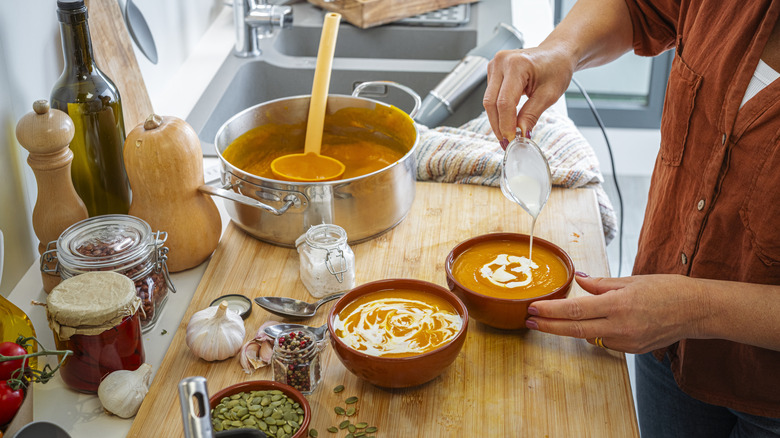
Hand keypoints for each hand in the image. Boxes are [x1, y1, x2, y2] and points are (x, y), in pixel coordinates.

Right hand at [483, 46, 573, 146]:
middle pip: (491, 103)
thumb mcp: (549, 94)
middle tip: (507, 141)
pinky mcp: (493, 71)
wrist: (557, 54)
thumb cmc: (557, 67)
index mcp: (517, 65)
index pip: (504, 102)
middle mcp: (501, 62)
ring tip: (508, 133)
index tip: (511, 139)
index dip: (506, 124)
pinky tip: (507, 119)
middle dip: (498, 125)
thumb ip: (532, 115)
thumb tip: (521, 134)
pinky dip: (498, 110)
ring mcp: (495, 65)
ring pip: (488, 101)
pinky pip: (491, 96)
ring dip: (497, 119)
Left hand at [524, 272, 707, 352]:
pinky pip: (605, 341)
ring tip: (549, 322)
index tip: (533, 309)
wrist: (696, 311)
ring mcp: (627, 341)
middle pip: (575, 329)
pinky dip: (593, 333)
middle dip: (548, 326)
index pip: (575, 310)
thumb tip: (580, 282)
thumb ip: (601, 284)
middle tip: (529, 321)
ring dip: (568, 329)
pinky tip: (587, 324)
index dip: (551, 311)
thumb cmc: (667, 290)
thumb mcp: (631, 280)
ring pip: (588, 337)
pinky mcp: (632, 350)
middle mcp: (621, 326)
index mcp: (619, 305)